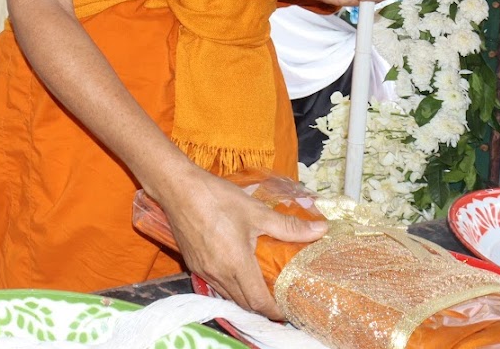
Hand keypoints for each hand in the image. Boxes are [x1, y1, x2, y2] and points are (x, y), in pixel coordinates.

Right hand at [156, 170, 325, 318]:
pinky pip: (214, 285)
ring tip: (260, 288)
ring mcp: (203, 270)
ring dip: (244, 298)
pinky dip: (229, 287)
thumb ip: (289, 226)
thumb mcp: (256, 211)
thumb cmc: (217, 198)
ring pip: (227, 296)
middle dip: (262, 307)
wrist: (177, 188)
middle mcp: (218, 273)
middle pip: (243, 304)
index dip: (274, 311)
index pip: (258, 302)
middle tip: (278, 298)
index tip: (287, 309)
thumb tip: (321, 230)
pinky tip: (236, 272)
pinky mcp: (192, 263)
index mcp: (236, 263)